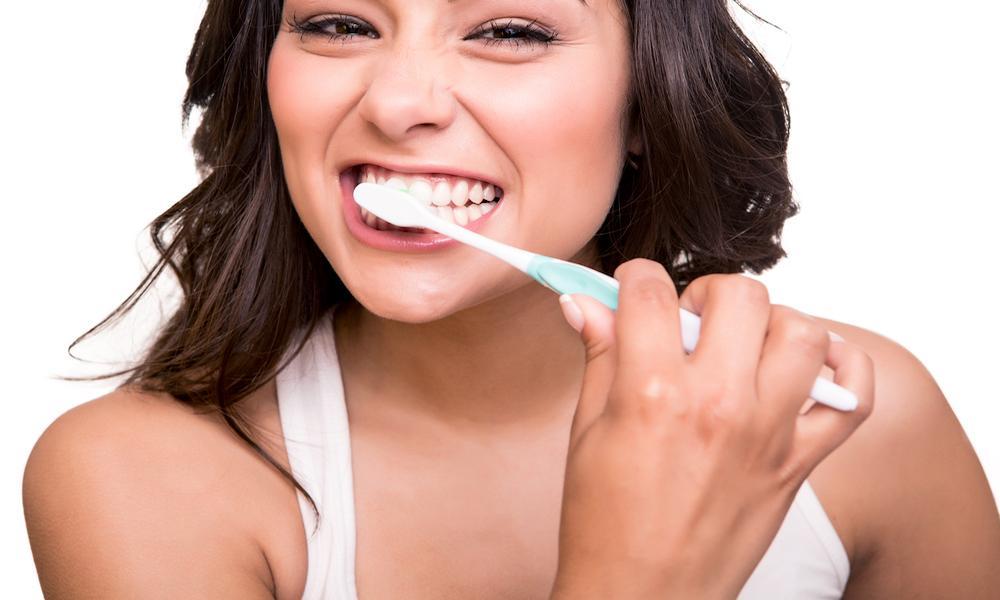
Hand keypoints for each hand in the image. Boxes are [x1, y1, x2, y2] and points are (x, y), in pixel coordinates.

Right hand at [550, 259, 873, 599]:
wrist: (642, 597)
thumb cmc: (605, 524)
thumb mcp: (586, 432)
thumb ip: (598, 357)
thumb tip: (586, 305)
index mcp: (652, 393)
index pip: (650, 292)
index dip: (634, 277)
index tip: (632, 288)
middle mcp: (718, 405)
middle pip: (740, 296)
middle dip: (708, 293)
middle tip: (690, 320)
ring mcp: (767, 434)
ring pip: (803, 332)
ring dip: (772, 323)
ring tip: (744, 343)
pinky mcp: (798, 464)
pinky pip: (853, 399)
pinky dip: (844, 369)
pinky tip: (811, 366)